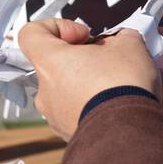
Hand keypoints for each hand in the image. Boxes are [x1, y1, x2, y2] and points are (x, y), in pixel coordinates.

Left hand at [19, 19, 160, 140]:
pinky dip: (93, 107)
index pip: (31, 34)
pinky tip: (116, 107)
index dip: (57, 27)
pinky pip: (77, 114)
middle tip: (110, 63)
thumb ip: (120, 38)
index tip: (84, 36)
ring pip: (67, 91)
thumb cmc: (123, 84)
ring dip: (88, 85)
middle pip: (56, 65)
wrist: (130, 134)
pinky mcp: (69, 135)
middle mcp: (45, 91)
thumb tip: (119, 44)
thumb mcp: (130, 46)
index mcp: (50, 63)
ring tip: (117, 88)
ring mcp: (55, 117)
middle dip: (83, 61)